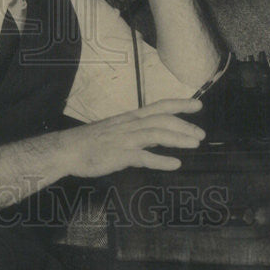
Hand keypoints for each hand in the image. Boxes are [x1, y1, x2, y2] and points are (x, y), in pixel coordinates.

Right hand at [59, 99, 204, 176]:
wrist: (67, 149)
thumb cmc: (90, 141)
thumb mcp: (116, 130)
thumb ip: (137, 131)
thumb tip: (156, 134)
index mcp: (130, 118)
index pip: (159, 106)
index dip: (179, 104)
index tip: (198, 104)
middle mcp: (130, 125)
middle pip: (161, 120)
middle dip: (184, 125)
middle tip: (201, 134)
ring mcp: (125, 139)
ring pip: (156, 134)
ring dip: (177, 138)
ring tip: (194, 144)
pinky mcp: (119, 155)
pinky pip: (143, 157)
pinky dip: (160, 160)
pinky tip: (174, 164)